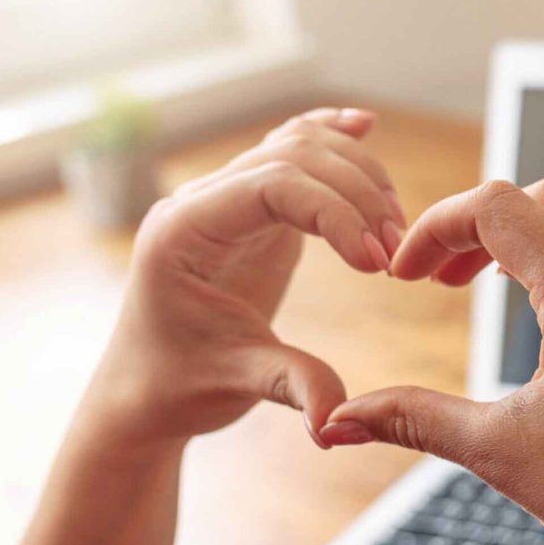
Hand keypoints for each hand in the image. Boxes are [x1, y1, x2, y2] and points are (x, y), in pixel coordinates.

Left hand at [87, 107, 405, 448]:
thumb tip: (336, 420)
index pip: (273, 185)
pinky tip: (361, 124)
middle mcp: (204, 201)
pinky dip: (330, 140)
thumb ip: (292, 386)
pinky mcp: (253, 211)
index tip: (376, 265)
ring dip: (358, 177)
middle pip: (296, 155)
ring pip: (301, 147)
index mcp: (185, 229)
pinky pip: (291, 155)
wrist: (147, 390)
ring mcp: (228, 200)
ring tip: (395, 229)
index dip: (337, 214)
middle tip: (396, 253)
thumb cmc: (176, 385)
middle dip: (357, 196)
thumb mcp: (236, 383)